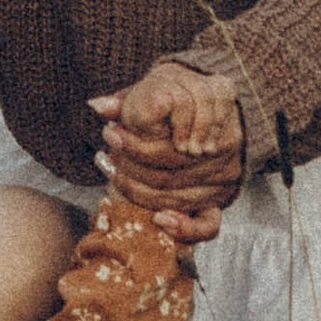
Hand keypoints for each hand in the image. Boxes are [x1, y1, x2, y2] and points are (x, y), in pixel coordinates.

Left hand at [91, 59, 247, 247]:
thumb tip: (98, 106)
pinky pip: (207, 224)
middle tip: (108, 155)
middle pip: (165, 175)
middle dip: (129, 166)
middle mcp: (219, 151)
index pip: (165, 145)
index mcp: (208, 121)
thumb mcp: (153, 91)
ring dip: (137, 192)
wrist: (208, 109)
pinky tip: (159, 219)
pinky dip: (184, 228)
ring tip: (114, 173)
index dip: (132, 144)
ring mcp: (221, 178)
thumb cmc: (176, 99)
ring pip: (173, 198)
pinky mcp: (219, 199)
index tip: (110, 133)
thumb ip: (127, 101)